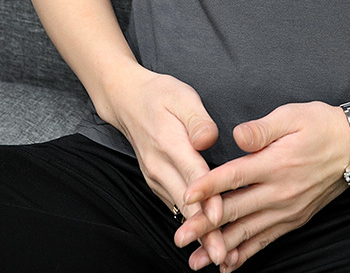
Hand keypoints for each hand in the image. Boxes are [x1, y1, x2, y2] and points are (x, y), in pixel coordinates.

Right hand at [106, 67, 227, 266]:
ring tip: (218, 254)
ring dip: (198, 233)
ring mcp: (155, 176)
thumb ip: (198, 119)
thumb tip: (208, 139)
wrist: (127, 99)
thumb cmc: (161, 95)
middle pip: (186, 202)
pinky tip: (205, 238)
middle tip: (222, 254)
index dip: (207, 197)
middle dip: (205, 230)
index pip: (192, 174)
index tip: (220, 217)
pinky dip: (189, 223)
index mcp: (168, 143)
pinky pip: (174, 205)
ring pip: (179, 209)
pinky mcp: (156, 181)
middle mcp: (159, 166)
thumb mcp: (182, 96)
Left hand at [176, 101, 349, 271]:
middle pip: (235, 210)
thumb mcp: (293, 115)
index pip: (234, 176)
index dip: (208, 186)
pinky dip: (247, 253)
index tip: (186, 195)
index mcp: (275, 162)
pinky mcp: (295, 219)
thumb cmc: (322, 125)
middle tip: (179, 236)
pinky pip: (267, 240)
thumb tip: (237, 135)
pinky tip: (229, 263)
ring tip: (196, 260)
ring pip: (248, 232)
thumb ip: (263, 128)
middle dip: (204, 225)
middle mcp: (280, 191)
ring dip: (220, 246)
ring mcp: (288, 209)